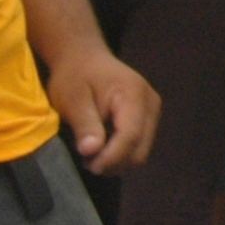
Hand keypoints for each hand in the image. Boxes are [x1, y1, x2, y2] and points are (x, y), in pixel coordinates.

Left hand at [46, 44, 159, 174]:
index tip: (89, 165)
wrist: (84, 59)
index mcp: (133, 94)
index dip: (111, 157)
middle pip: (140, 149)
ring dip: (117, 161)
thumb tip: (91, 151)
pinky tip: (103, 148)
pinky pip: (139, 147)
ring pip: (141, 153)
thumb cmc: (75, 76)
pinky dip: (121, 155)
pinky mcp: (148, 119)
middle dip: (114, 162)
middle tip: (87, 160)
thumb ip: (84, 123)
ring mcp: (152, 112)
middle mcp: (150, 104)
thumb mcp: (72, 97)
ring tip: (93, 153)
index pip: (131, 135)